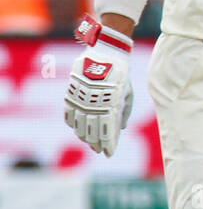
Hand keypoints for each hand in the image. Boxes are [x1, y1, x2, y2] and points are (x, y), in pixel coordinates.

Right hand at [64, 18, 133, 156]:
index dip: (108, 144)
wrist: (106, 55)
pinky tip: (75, 128)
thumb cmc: (121, 75)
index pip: (107, 131)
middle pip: (92, 131)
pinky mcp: (72, 93)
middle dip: (96, 143)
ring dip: (83, 135)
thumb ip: (124, 112)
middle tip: (98, 150)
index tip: (109, 153)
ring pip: (79, 124)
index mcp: (110, 107)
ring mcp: (81, 100)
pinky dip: (72, 122)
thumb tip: (121, 129)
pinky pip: (68, 112)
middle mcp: (94, 105)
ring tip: (88, 141)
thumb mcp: (127, 94)